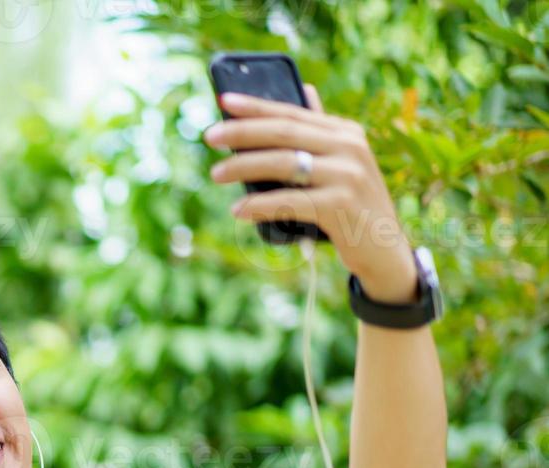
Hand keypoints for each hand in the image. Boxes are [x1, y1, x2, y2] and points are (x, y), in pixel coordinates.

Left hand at [206, 85, 418, 303]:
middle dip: (242, 132)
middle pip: (284, 133)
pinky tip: (238, 209)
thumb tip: (305, 90)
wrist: (385, 250)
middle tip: (209, 136)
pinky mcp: (342, 204)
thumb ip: (320, 133)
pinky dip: (260, 205)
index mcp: (345, 132)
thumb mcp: (340, 164)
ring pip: (284, 163)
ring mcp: (348, 175)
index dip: (257, 106)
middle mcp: (349, 147)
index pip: (293, 113)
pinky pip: (291, 201)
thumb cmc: (351, 206)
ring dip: (244, 167)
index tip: (224, 100)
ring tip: (216, 174)